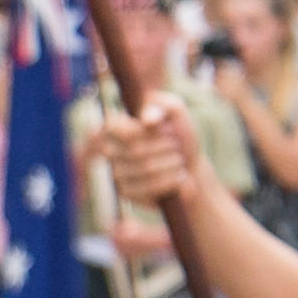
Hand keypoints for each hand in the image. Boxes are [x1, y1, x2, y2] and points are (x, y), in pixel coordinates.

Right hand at [101, 94, 204, 208]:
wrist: (188, 165)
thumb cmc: (178, 133)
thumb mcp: (175, 111)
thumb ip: (161, 106)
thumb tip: (147, 119)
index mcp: (115, 126)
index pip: (112, 127)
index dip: (140, 130)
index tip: (167, 129)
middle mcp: (109, 149)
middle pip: (135, 149)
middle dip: (164, 146)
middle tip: (177, 145)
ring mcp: (116, 172)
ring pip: (144, 168)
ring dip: (170, 163)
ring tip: (180, 160)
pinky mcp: (126, 192)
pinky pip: (147, 187)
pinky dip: (169, 180)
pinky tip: (180, 176)